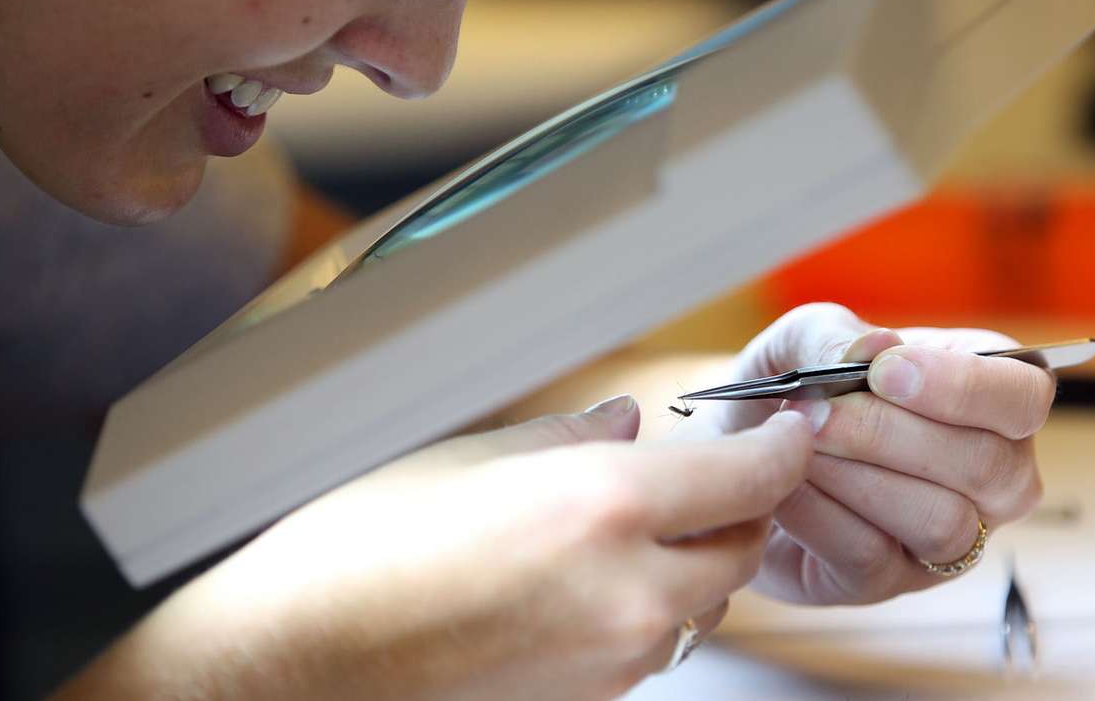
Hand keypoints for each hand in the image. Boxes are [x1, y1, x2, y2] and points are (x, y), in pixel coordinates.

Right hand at [57, 398, 812, 700]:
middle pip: (740, 545)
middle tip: (703, 467)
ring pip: (701, 600)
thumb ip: (570, 434)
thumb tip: (626, 422)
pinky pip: (653, 643)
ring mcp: (613, 660)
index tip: (793, 429)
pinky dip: (649, 602)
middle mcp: (627, 592)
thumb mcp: (469, 457)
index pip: (745, 476)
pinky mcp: (590, 700)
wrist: (300, 660)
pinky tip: (588, 575)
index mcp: (601, 508)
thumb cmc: (364, 546)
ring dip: (691, 557)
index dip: (782, 447)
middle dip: (737, 503)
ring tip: (634, 520)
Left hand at [716, 303, 1053, 605]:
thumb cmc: (785, 388)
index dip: (963, 386)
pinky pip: (873, 557)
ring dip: (854, 476)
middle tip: (813, 412)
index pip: (1023, 395)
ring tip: (795, 445)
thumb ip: (832, 333)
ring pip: (940, 521)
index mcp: (982, 397)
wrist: (723, 450)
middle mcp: (985, 474)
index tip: (883, 373)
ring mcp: (943, 538)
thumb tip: (875, 349)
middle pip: (987, 465)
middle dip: (887, 433)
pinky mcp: (886, 582)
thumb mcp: (798, 340)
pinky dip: (818, 514)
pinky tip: (782, 486)